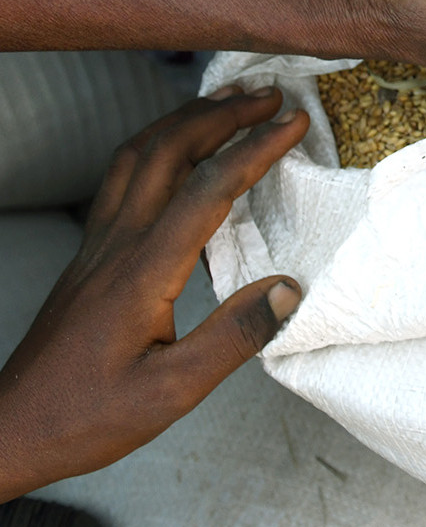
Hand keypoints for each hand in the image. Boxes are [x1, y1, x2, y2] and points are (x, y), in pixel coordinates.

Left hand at [0, 88, 309, 499]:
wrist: (9, 430)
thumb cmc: (87, 417)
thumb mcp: (171, 393)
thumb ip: (233, 338)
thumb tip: (291, 287)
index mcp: (143, 271)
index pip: (208, 189)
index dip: (256, 148)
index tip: (296, 121)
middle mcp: (118, 242)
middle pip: (170, 150)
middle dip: (224, 113)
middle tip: (271, 95)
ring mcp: (98, 241)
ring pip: (140, 153)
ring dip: (188, 117)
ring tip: (230, 100)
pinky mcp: (89, 249)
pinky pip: (123, 173)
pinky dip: (159, 141)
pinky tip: (177, 146)